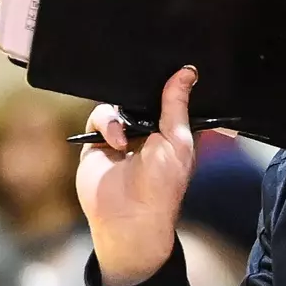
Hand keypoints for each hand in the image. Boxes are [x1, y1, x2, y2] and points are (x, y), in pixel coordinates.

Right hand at [76, 67, 198, 285]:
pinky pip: (99, 116)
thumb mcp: (178, 140)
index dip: (171, 84)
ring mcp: (122, 136)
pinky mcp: (97, 142)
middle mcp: (147, 131)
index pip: (171, 98)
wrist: (130, 218)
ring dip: (121, 115)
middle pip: (141, 96)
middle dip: (140, 90)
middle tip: (141, 87)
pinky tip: (116, 143)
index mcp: (172, 131)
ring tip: (126, 139)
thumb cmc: (162, 186)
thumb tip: (187, 71)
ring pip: (118, 103)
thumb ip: (177, 105)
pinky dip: (106, 123)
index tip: (173, 67)